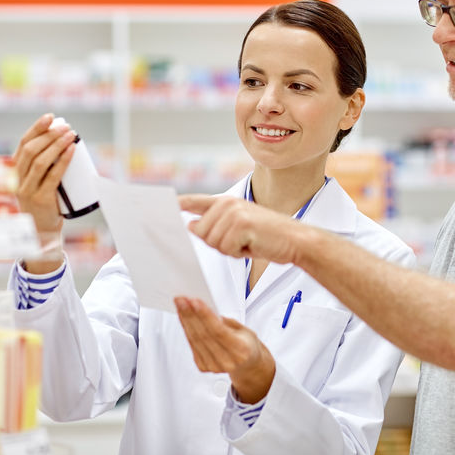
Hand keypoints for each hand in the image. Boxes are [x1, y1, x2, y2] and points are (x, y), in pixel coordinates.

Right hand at [13, 113, 75, 270]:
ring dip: (57, 145)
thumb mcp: (39, 181)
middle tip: (66, 127)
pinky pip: (52, 176)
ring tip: (71, 135)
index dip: (36, 128)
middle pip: (30, 149)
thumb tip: (67, 141)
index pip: (23, 144)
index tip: (50, 117)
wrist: (42, 231)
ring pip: (40, 161)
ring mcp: (27, 190)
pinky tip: (71, 151)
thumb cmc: (45, 202)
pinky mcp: (40, 199)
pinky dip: (62, 161)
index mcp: (16, 171)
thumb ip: (46, 166)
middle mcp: (17, 179)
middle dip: (49, 134)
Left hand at [175, 296, 275, 403]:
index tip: (194, 301)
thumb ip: (225, 321)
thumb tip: (205, 310)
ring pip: (195, 340)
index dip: (205, 315)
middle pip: (204, 335)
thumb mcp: (244, 329)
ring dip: (185, 320)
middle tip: (182, 300)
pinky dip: (187, 329)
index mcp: (241, 350)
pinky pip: (192, 345)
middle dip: (190, 315)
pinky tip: (184, 318)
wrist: (248, 364)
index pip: (218, 331)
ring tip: (180, 305)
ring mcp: (214, 367)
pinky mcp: (203, 367)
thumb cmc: (247, 343)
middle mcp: (227, 361)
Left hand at [179, 194, 303, 264]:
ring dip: (230, 249)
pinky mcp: (241, 224)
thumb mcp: (238, 228)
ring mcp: (234, 213)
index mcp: (226, 202)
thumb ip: (214, 225)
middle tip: (241, 241)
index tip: (158, 206)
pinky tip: (253, 244)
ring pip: (212, 242)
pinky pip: (226, 248)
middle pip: (200, 232)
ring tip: (249, 242)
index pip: (195, 201)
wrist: (296, 240)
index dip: (176, 204)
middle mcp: (227, 204)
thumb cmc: (268, 237)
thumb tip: (190, 226)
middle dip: (218, 244)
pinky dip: (239, 252)